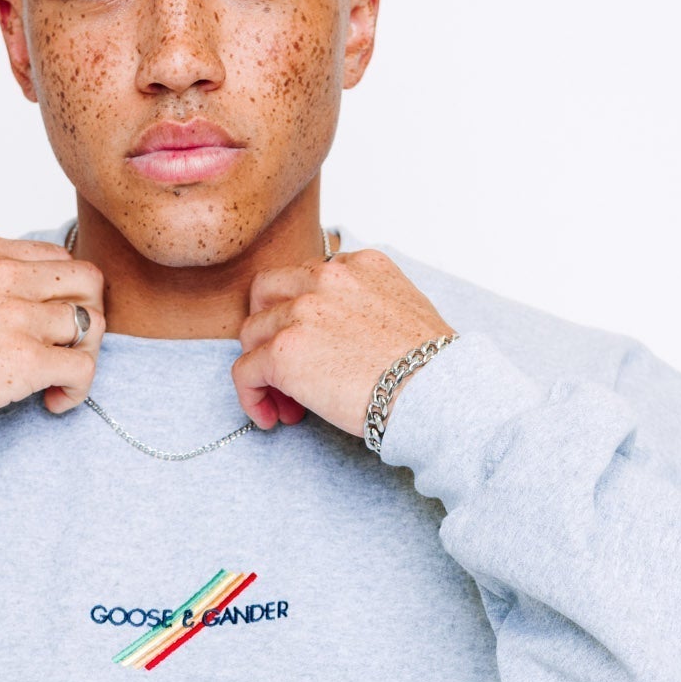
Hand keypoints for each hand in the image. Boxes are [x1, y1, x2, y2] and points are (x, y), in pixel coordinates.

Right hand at [0, 233, 105, 429]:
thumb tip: (23, 303)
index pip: (58, 257)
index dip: (64, 293)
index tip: (50, 322)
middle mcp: (6, 274)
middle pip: (88, 281)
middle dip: (89, 315)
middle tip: (68, 347)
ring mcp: (18, 316)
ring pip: (91, 325)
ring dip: (82, 356)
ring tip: (55, 381)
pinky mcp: (25, 360)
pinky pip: (83, 368)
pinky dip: (78, 388)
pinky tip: (52, 401)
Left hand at [231, 249, 453, 436]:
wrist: (436, 391)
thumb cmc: (431, 366)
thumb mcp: (404, 308)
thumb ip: (364, 305)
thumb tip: (338, 335)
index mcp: (358, 264)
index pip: (305, 277)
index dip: (299, 315)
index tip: (313, 348)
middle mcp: (325, 278)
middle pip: (266, 295)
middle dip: (268, 330)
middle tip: (284, 368)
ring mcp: (301, 313)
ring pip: (251, 335)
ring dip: (263, 371)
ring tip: (287, 405)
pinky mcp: (283, 352)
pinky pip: (244, 371)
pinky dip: (251, 396)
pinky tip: (270, 417)